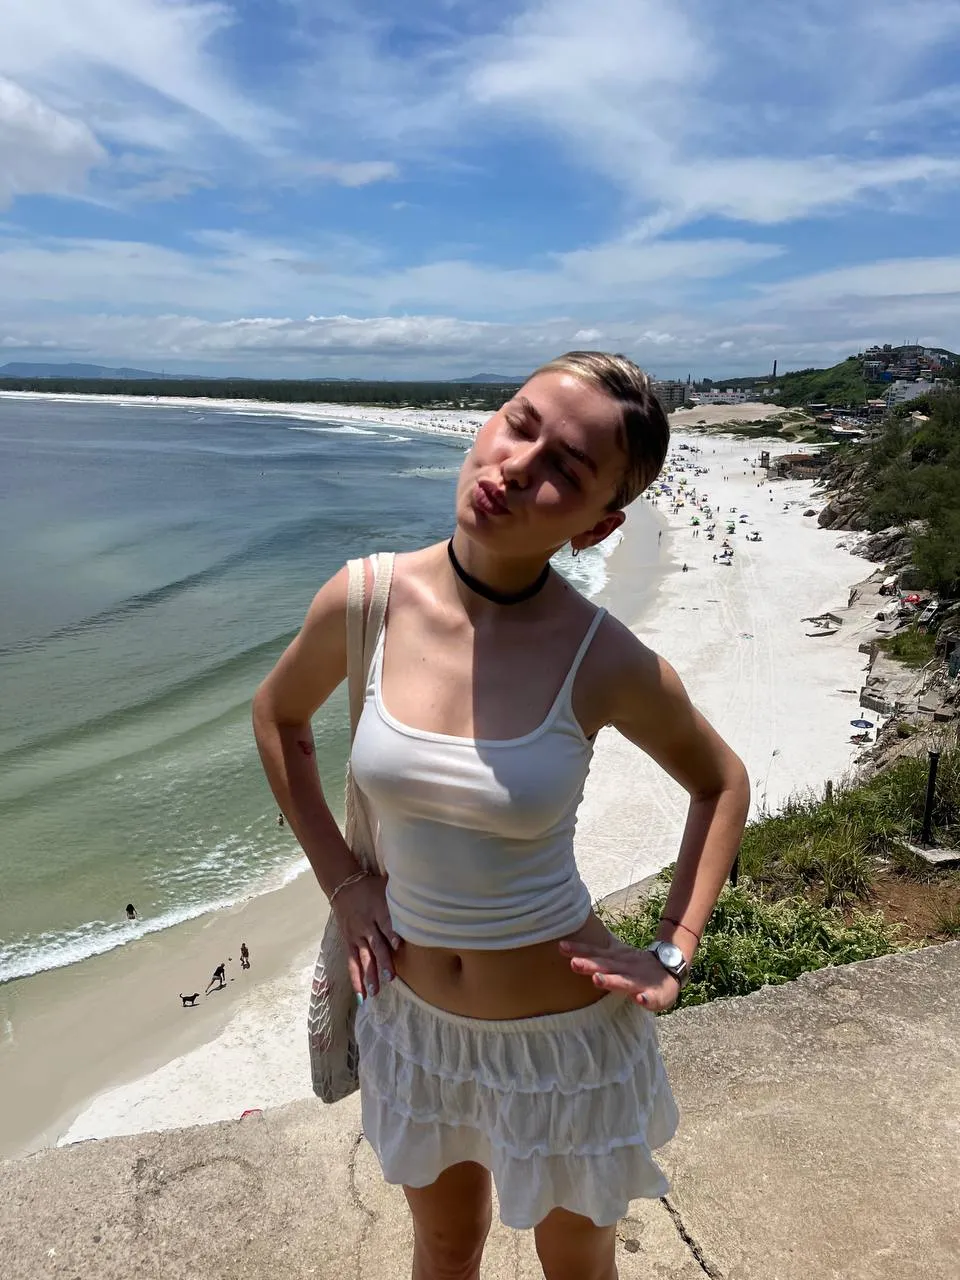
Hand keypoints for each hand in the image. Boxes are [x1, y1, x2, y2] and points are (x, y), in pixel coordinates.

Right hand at [331, 873, 400, 999]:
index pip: (385, 922)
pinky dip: (355, 978)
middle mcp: (366, 924)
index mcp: (378, 908)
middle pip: (375, 944)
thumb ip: (403, 896)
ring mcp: (357, 935)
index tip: (398, 944)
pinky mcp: (350, 942)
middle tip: (390, 977)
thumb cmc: (372, 887)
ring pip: (363, 957)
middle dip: (383, 961)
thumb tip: (427, 898)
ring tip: (375, 991)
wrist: (344, 886)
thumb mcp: (387, 887)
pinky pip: (352, 962)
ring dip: (369, 974)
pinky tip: (361, 995)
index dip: (392, 933)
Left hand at [558, 935, 682, 1013]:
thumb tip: (565, 945)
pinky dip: (646, 999)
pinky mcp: (656, 994)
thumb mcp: (615, 955)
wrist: (670, 968)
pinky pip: (651, 998)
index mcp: (615, 958)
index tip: (561, 946)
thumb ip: (595, 953)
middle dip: (590, 964)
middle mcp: (625, 967)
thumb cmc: (634, 965)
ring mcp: (640, 980)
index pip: (594, 952)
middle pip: (606, 965)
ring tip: (598, 980)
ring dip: (612, 980)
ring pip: (624, 981)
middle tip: (574, 963)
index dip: (579, 949)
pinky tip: (640, 1000)